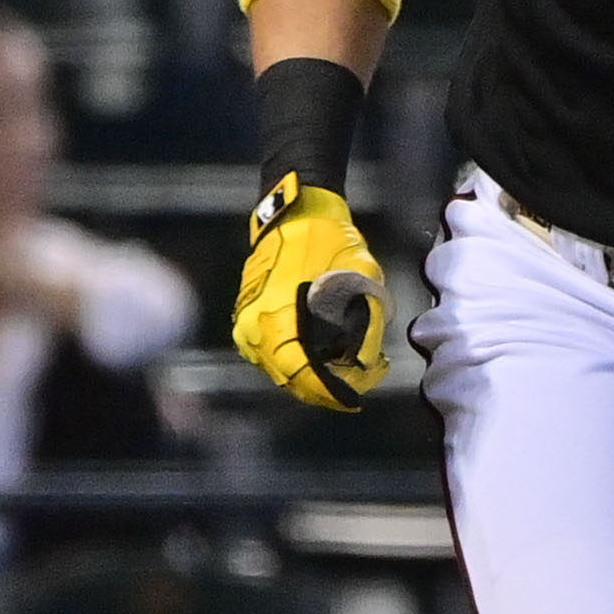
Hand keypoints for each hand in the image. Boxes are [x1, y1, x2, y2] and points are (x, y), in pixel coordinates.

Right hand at [233, 178, 386, 408]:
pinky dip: (302, 362)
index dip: (330, 393)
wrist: (293, 213)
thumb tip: (366, 362)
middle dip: (328, 387)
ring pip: (283, 370)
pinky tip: (330, 355)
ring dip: (316, 376)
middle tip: (363, 382)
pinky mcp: (250, 322)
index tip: (355, 400)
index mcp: (276, 316)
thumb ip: (366, 324)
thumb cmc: (326, 240)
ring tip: (352, 367)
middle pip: (291, 379)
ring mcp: (247, 327)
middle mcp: (254, 328)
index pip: (301, 373)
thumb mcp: (361, 276)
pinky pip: (276, 355)